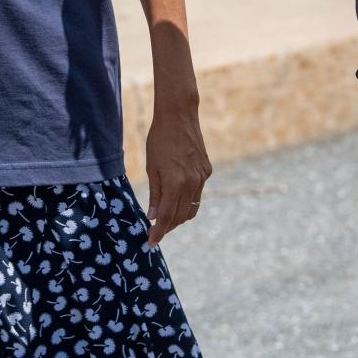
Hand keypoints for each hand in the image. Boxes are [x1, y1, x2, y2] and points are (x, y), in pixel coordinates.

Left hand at [145, 100, 211, 246]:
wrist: (179, 115)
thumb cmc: (159, 139)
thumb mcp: (151, 167)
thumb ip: (154, 193)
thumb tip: (152, 216)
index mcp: (175, 183)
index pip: (167, 217)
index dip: (158, 232)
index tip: (151, 242)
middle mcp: (192, 183)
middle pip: (180, 217)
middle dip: (168, 226)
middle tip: (156, 230)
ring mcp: (202, 177)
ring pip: (192, 208)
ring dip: (179, 216)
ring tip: (165, 218)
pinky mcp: (207, 171)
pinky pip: (198, 193)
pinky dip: (187, 200)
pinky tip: (177, 196)